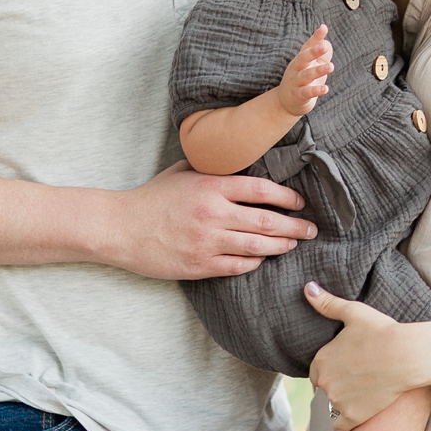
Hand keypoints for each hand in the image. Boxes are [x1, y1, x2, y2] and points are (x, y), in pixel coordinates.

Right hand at [99, 163, 314, 279]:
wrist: (120, 228)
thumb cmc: (153, 197)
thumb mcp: (184, 173)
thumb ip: (214, 170)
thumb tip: (244, 165)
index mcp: (210, 186)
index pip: (261, 190)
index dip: (286, 197)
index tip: (299, 202)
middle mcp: (213, 214)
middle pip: (266, 221)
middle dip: (294, 226)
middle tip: (310, 229)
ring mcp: (207, 242)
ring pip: (257, 246)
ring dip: (280, 246)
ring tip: (293, 244)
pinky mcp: (199, 265)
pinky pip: (238, 266)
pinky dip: (254, 262)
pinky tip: (261, 258)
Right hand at [276, 24, 333, 116]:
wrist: (285, 102)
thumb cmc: (303, 81)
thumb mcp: (312, 66)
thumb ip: (322, 55)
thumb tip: (327, 44)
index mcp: (301, 59)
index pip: (308, 46)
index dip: (316, 37)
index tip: (324, 28)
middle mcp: (296, 68)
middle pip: (303, 58)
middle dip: (313, 51)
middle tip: (324, 46)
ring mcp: (295, 82)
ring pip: (306, 75)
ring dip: (318, 71)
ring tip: (331, 66)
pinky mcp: (297, 96)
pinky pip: (306, 92)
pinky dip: (315, 90)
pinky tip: (325, 89)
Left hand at [305, 281, 418, 429]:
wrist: (406, 355)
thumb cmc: (382, 331)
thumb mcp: (354, 312)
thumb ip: (327, 303)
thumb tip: (307, 287)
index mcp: (321, 359)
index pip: (316, 371)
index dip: (331, 368)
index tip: (346, 366)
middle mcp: (325, 382)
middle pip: (325, 388)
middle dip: (337, 385)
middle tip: (357, 378)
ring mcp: (338, 401)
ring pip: (333, 406)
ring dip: (344, 402)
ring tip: (364, 392)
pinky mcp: (353, 416)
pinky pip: (339, 427)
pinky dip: (346, 423)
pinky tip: (358, 413)